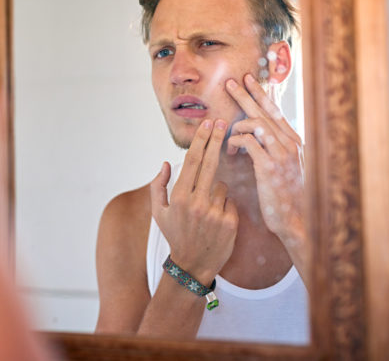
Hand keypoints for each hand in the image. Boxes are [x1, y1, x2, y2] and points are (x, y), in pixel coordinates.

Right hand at [150, 120, 238, 285]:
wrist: (192, 265)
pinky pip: (230, 201)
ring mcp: (214, 212)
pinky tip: (217, 219)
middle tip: (222, 122)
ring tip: (207, 209)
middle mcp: (196, 202)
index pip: (191, 160)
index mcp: (179, 196)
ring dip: (216, 190)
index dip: (201, 140)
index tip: (207, 123)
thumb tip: (165, 163)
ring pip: (222, 184)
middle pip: (209, 162)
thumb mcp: (158, 212)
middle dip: (216, 139)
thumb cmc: (175, 235)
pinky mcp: (230, 222)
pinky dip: (225, 205)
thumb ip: (158, 186)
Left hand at [224, 74, 304, 245]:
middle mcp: (290, 144)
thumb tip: (255, 133)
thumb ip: (273, 149)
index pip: (276, 110)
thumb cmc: (286, 197)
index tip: (249, 80)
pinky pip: (248, 142)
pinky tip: (230, 151)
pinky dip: (235, 142)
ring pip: (255, 123)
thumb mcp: (284, 168)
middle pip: (264, 111)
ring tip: (227, 134)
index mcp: (294, 142)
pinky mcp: (269, 167)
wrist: (296, 221)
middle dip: (245, 95)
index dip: (261, 94)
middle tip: (230, 82)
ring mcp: (281, 154)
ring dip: (236, 126)